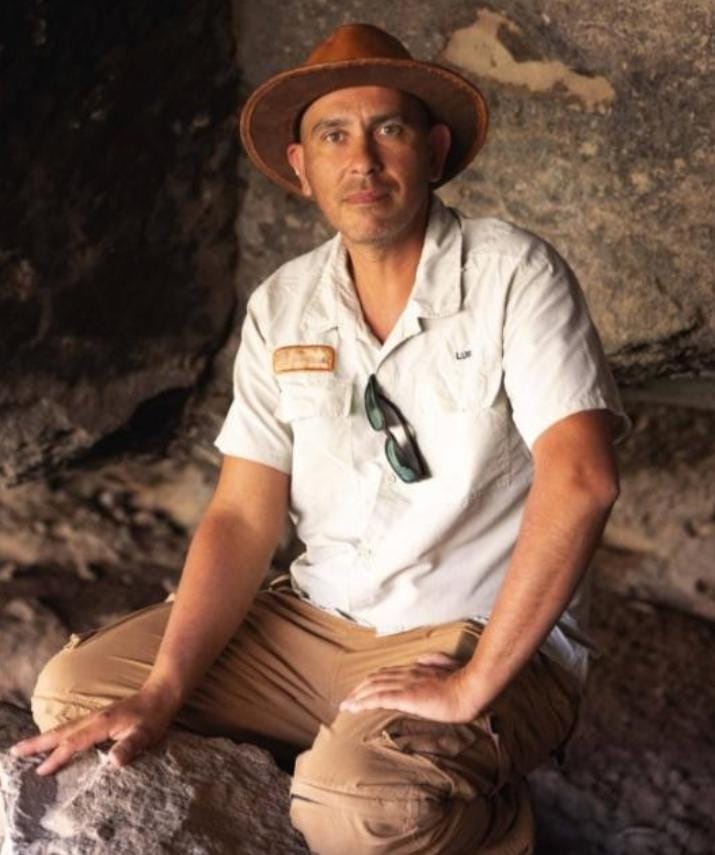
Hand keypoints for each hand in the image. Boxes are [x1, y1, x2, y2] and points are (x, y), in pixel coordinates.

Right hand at [10, 683, 178, 775]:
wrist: (161, 694)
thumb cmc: (154, 716)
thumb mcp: (145, 734)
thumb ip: (129, 747)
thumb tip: (113, 762)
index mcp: (101, 724)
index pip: (74, 743)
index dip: (57, 757)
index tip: (41, 772)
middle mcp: (94, 718)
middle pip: (61, 732)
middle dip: (38, 743)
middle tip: (15, 751)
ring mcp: (95, 716)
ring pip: (64, 728)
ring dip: (44, 738)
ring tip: (26, 748)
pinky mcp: (99, 717)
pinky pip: (72, 727)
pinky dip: (58, 735)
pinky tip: (55, 740)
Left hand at [339, 652, 478, 723]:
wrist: (469, 689)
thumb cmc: (463, 682)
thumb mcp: (448, 666)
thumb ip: (434, 661)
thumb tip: (423, 658)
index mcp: (415, 669)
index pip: (387, 673)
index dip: (372, 681)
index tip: (361, 689)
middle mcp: (407, 673)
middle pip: (375, 679)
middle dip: (359, 689)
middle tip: (347, 700)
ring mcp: (405, 684)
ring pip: (373, 687)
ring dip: (357, 696)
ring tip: (345, 706)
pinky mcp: (406, 696)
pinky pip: (379, 698)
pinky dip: (364, 702)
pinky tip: (354, 708)